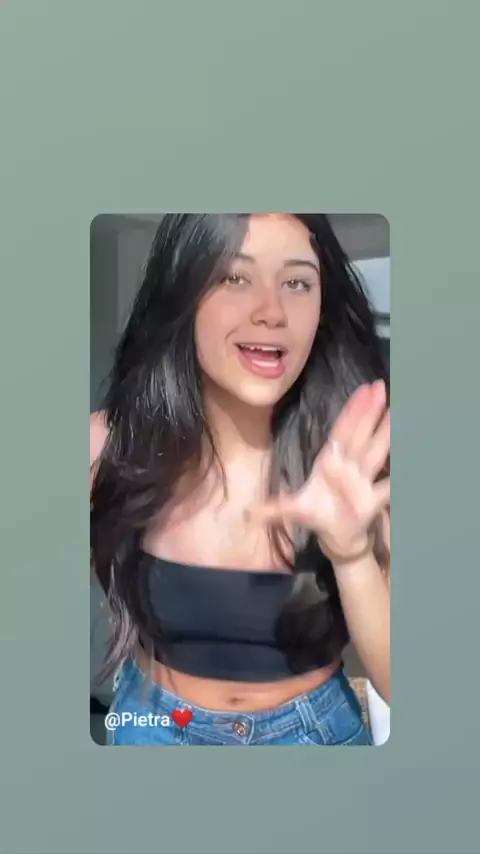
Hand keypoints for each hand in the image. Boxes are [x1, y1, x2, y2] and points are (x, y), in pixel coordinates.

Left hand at [250, 381, 389, 563]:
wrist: (335, 536)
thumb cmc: (317, 514)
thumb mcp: (293, 511)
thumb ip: (273, 509)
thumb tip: (247, 512)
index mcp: (329, 462)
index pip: (341, 431)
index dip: (351, 411)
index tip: (363, 390)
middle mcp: (348, 466)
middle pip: (360, 435)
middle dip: (370, 412)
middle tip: (381, 386)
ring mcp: (362, 481)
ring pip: (375, 454)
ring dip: (386, 435)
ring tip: (398, 413)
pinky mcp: (372, 500)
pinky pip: (388, 487)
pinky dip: (398, 477)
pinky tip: (411, 458)